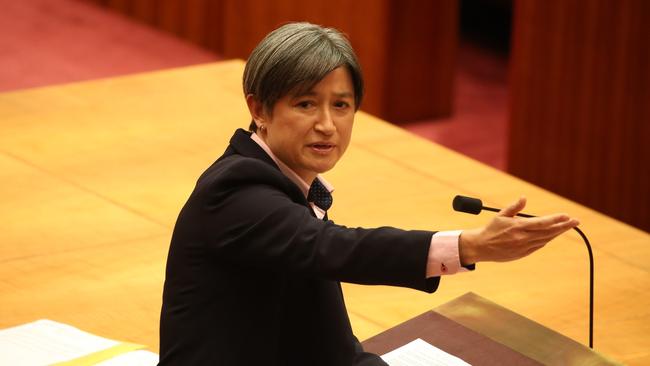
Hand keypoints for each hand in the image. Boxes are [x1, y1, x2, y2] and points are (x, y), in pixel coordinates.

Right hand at [458, 197, 579, 264]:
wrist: (482, 247)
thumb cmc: (491, 229)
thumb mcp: (500, 215)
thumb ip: (514, 207)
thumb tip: (524, 198)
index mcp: (518, 227)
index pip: (542, 222)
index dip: (556, 219)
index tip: (567, 216)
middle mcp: (523, 238)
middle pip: (548, 232)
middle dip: (564, 226)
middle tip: (576, 221)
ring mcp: (524, 247)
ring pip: (546, 239)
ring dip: (557, 233)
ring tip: (568, 226)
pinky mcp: (523, 253)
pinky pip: (539, 245)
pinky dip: (547, 239)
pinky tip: (552, 235)